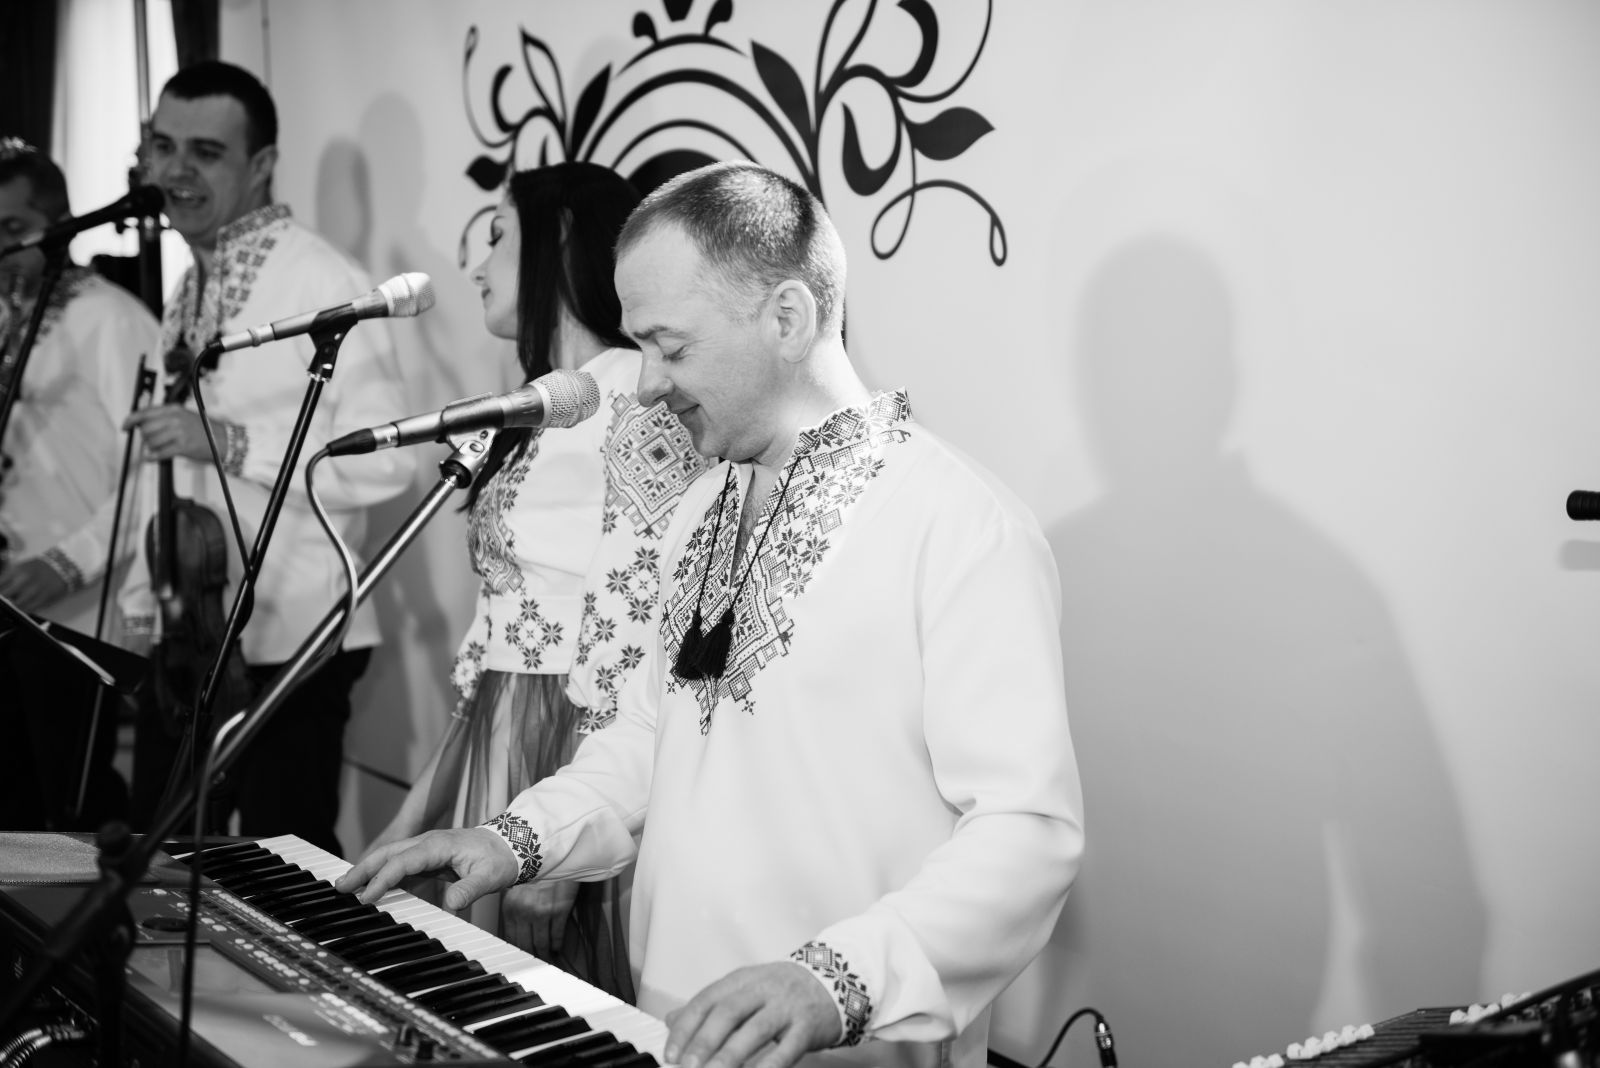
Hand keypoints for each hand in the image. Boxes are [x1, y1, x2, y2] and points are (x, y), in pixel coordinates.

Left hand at [0, 557, 69, 610]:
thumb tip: (1, 590)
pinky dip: (25, 609)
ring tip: (18, 601)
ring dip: (14, 605)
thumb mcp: (20, 567)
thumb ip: (7, 578)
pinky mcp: (43, 599)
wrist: (63, 567)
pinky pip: (28, 609)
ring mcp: (34, 590)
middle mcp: (23, 580)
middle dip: (5, 599)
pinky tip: (26, 604)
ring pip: (15, 605)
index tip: (1, 595)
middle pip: (5, 596)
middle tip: (8, 599)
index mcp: (16, 570)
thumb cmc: (41, 568)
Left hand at [125, 405, 228, 462]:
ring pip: (151, 441)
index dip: (131, 420)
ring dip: (150, 447)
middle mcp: (175, 419)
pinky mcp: (183, 446)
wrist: (222, 440)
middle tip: (150, 440)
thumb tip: (142, 422)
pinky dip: (153, 456)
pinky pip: (160, 452)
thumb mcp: (183, 415)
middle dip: (144, 436)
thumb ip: (164, 416)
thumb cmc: (202, 429)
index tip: (125, 426)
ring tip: (157, 448)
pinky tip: (151, 457)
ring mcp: (179, 432)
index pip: (145, 412)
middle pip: (146, 428)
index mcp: (174, 409)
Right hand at [335, 827, 519, 909]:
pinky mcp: (428, 859)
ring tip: (347, 888)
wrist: (512, 845)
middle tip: (340, 888)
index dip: (383, 879)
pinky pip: (400, 866)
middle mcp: (427, 843)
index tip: (366, 897)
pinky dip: (383, 875)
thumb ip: (469, 890)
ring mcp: (426, 850)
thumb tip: (451, 905)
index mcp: (438, 845)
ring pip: (390, 858)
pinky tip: (372, 889)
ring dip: (368, 871)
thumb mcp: (489, 876)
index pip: (403, 862)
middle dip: (363, 869)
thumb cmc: (499, 858)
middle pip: (388, 854)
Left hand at [665, 962, 841, 1067]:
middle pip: (728, 1012)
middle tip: (687, 1067)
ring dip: (730, 1056)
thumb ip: (710, 1005)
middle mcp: (763, 990)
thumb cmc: (782, 990)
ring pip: (755, 1030)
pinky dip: (769, 1066)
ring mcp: (786, 1007)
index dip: (686, 1028)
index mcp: (742, 980)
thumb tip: (672, 1020)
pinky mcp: (807, 1027)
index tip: (671, 1054)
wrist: (835, 978)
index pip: (706, 1000)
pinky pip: (787, 1048)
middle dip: (704, 1042)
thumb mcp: (745, 988)